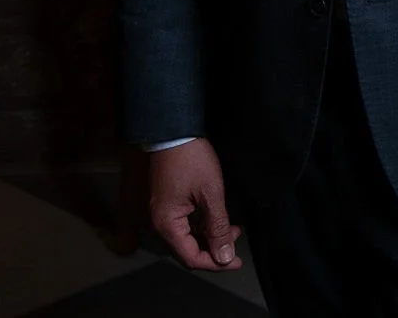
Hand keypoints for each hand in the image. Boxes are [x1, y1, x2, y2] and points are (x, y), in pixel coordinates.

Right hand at [149, 138, 242, 270]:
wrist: (173, 132)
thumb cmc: (192, 161)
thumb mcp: (210, 193)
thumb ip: (217, 227)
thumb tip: (224, 257)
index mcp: (167, 225)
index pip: (191, 257)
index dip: (215, 263)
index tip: (237, 261)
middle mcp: (160, 224)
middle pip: (187, 250)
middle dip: (214, 250)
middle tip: (237, 241)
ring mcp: (161, 214)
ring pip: (187, 238)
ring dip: (209, 237)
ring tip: (232, 229)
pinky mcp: (166, 204)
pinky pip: (184, 225)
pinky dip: (201, 227)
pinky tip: (216, 220)